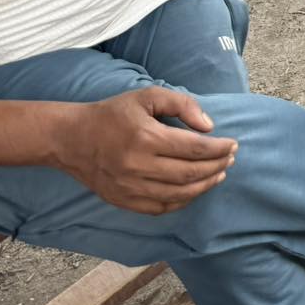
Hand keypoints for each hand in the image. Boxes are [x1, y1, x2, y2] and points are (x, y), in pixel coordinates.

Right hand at [55, 86, 236, 214]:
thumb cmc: (113, 114)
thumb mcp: (147, 96)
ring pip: (178, 194)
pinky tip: (194, 189)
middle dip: (217, 166)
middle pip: (190, 173)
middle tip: (231, 159)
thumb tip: (208, 126)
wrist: (71, 139)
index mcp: (146, 138)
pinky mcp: (122, 201)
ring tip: (219, 174)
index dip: (219, 149)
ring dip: (205, 186)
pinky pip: (160, 208)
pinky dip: (182, 201)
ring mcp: (129, 188)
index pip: (195, 148)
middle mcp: (137, 166)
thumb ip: (182, 105)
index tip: (234, 144)